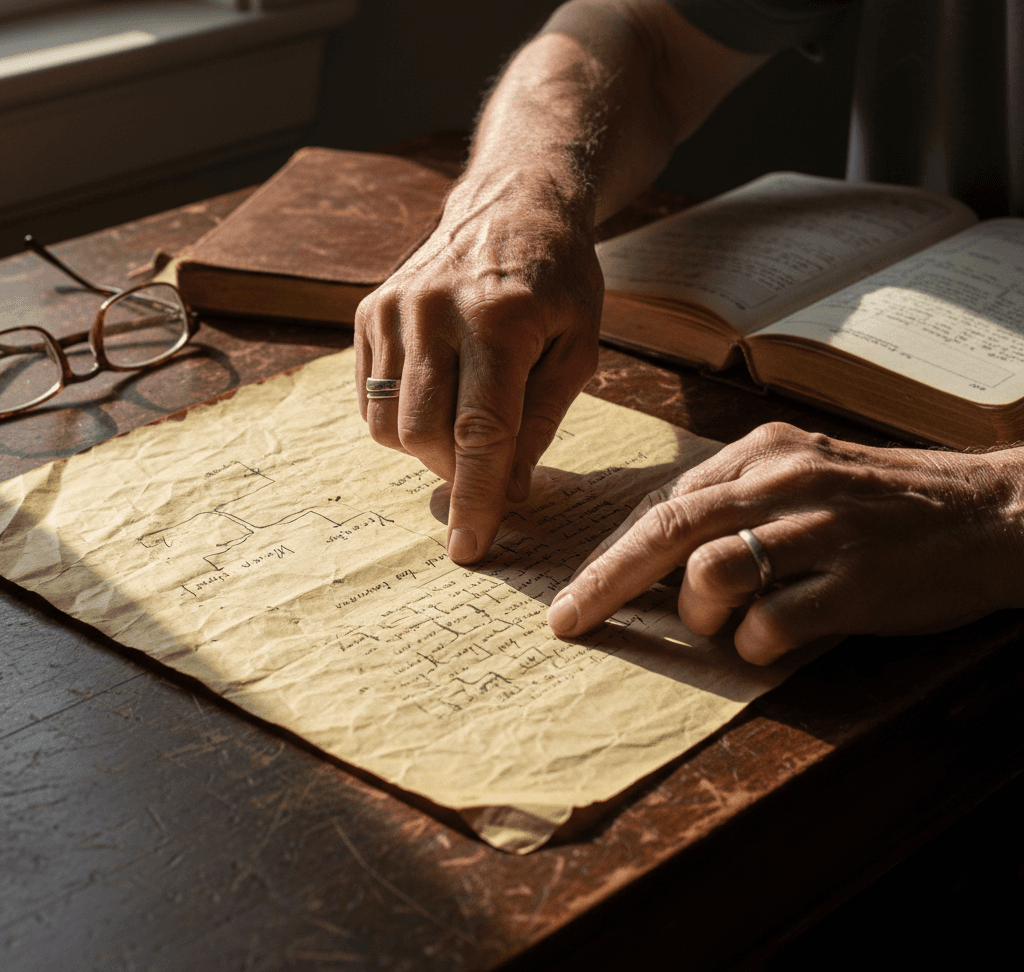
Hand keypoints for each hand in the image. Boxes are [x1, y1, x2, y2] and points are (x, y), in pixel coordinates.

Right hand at [355, 174, 602, 563]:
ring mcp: (392, 310)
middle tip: (485, 465)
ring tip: (463, 423)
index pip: (480, 431)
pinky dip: (402, 420)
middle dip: (453, 472)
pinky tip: (438, 395)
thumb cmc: (558, 280)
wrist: (511, 204)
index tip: (470, 549)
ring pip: (387, 423)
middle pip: (423, 434)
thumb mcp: (577, 348)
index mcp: (500, 320)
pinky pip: (370, 399)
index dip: (476, 496)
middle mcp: (434, 312)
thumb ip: (540, 421)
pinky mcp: (368, 313)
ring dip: (426, 449)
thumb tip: (507, 493)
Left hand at [547, 422, 1023, 663]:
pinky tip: (771, 642)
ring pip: (712, 573)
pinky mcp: (856, 582)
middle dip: (604, 582)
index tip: (576, 588)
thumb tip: (662, 551)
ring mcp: (821, 530)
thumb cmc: (885, 499)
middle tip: (568, 621)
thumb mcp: (805, 473)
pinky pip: (772, 624)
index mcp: (764, 452)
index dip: (611, 551)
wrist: (991, 512)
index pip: (663, 503)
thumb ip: (735, 500)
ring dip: (699, 614)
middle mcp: (785, 482)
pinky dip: (754, 645)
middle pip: (666, 531)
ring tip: (724, 622)